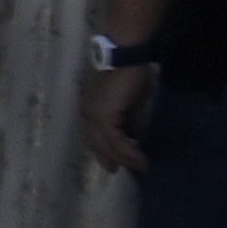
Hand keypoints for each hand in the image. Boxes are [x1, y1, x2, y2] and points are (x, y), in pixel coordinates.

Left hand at [82, 60, 156, 176]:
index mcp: (90, 109)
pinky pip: (115, 140)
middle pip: (96, 143)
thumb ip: (129, 118)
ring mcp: (94, 115)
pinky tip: (139, 158)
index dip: (102, 149)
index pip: (94, 135)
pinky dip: (127, 151)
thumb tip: (135, 134)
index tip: (113, 161)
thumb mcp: (130, 102)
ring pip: (106, 144)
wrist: (125, 57)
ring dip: (123, 158)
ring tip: (139, 167)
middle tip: (117, 170)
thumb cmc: (129, 74)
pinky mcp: (104, 116)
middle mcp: (88, 114)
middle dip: (107, 157)